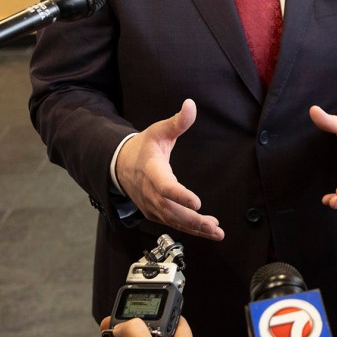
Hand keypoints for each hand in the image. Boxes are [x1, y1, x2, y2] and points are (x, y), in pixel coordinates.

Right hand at [115, 99, 222, 239]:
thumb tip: (191, 104)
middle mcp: (150, 192)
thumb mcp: (159, 131)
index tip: (197, 203)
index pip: (166, 186)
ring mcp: (151, 205)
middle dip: (193, 221)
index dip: (180, 196)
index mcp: (152, 171)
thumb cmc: (143, 147)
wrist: (121, 165)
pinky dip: (189, 228)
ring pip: (173, 221)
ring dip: (195, 228)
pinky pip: (172, 223)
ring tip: (216, 232)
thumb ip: (177, 122)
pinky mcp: (154, 213)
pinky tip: (207, 229)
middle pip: (171, 211)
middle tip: (214, 227)